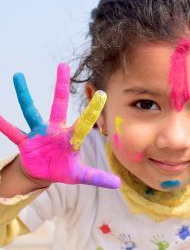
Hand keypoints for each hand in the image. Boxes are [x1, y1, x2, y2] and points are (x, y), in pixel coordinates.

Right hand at [0, 63, 120, 188]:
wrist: (43, 172)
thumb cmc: (63, 169)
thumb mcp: (80, 175)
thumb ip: (97, 177)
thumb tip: (118, 184)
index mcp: (71, 137)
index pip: (84, 122)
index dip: (92, 110)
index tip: (102, 94)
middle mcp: (55, 130)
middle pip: (59, 104)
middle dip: (61, 86)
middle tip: (63, 65)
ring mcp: (39, 133)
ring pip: (31, 111)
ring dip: (24, 95)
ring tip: (18, 76)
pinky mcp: (25, 141)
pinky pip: (13, 132)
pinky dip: (4, 125)